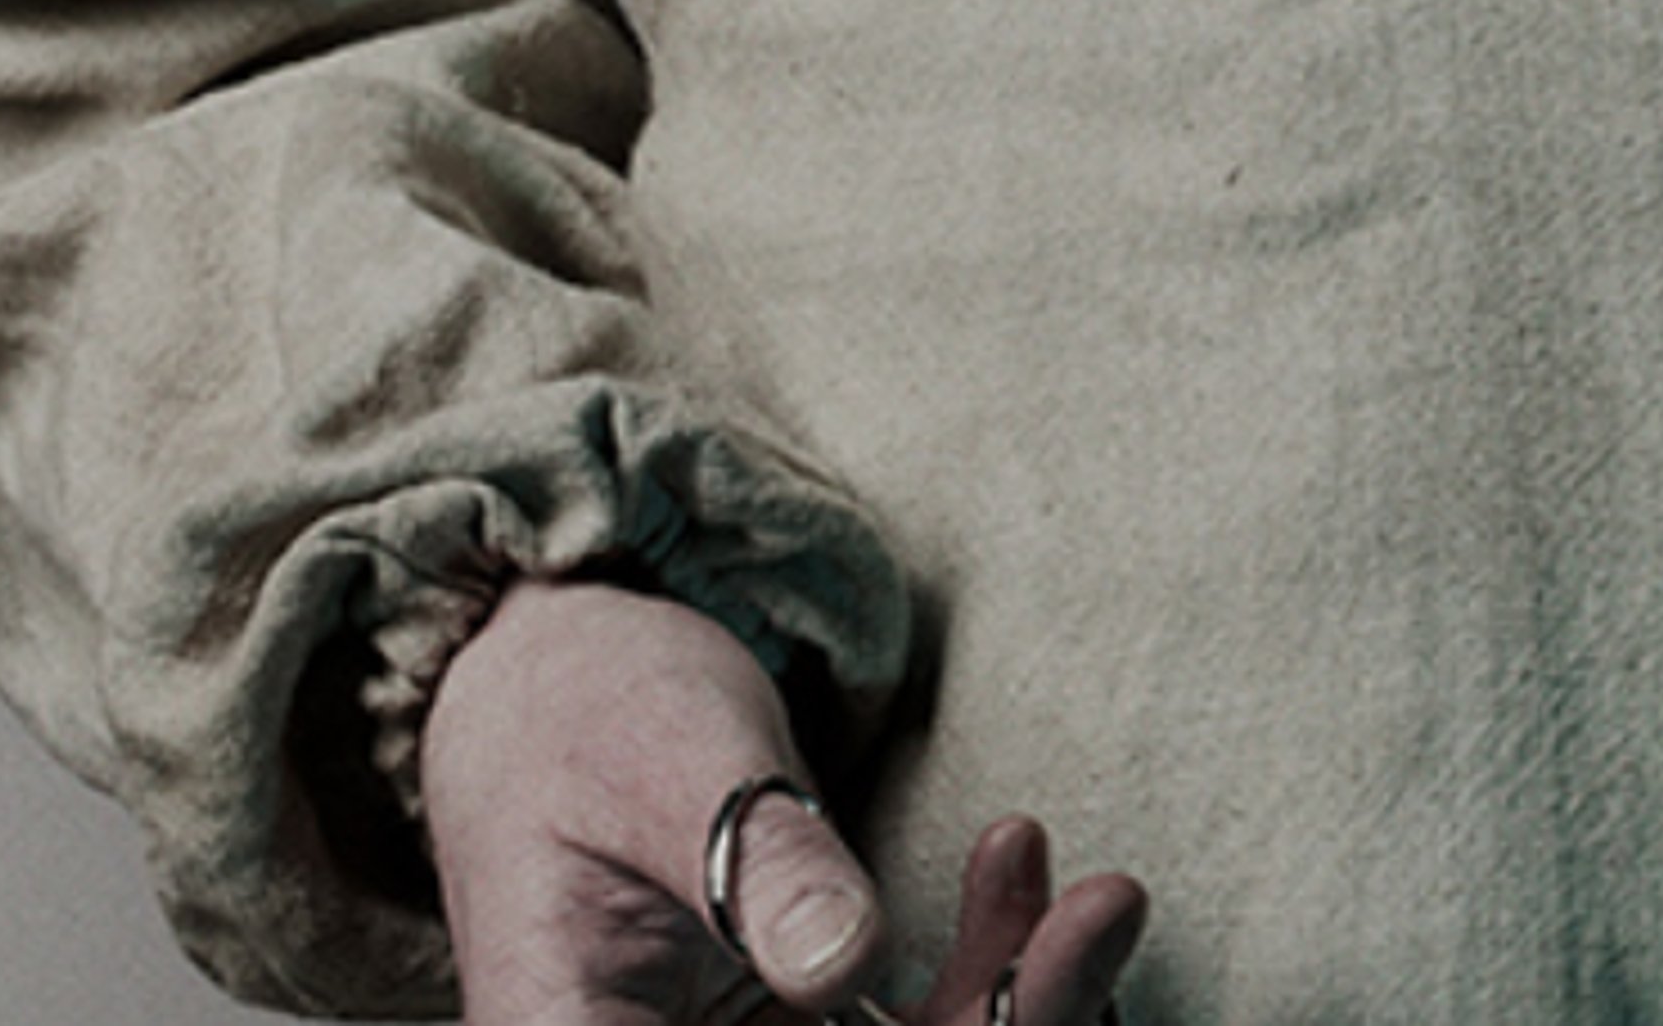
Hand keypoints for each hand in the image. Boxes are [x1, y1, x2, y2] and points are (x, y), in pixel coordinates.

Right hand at [420, 575, 1146, 1022]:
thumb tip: (848, 963)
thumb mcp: (672, 761)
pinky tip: (1017, 862)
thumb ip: (756, 865)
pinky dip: (987, 966)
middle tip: (1108, 912)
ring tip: (1103, 893)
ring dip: (1018, 1001)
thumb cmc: (585, 707)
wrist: (555, 671)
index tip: (1010, 1009)